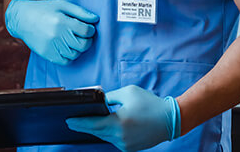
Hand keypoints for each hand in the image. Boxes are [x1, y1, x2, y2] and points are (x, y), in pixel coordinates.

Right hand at [4, 0, 98, 64]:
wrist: (22, 19)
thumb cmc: (44, 10)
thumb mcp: (62, 5)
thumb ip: (80, 11)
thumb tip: (95, 19)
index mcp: (61, 21)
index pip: (86, 31)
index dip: (91, 30)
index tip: (87, 28)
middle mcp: (56, 35)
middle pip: (83, 45)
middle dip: (87, 40)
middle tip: (83, 36)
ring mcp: (51, 46)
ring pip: (75, 54)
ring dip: (78, 48)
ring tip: (73, 40)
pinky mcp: (47, 54)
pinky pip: (65, 61)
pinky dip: (69, 56)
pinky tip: (66, 47)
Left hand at [66, 85, 180, 151]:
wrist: (171, 119)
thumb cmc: (150, 103)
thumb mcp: (127, 93)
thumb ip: (109, 96)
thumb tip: (97, 99)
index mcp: (119, 122)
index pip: (92, 125)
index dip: (78, 123)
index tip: (67, 120)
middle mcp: (121, 137)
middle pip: (96, 132)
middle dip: (84, 126)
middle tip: (72, 121)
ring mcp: (126, 145)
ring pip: (105, 137)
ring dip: (96, 130)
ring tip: (85, 123)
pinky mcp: (131, 149)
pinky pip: (114, 141)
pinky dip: (107, 134)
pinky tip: (101, 128)